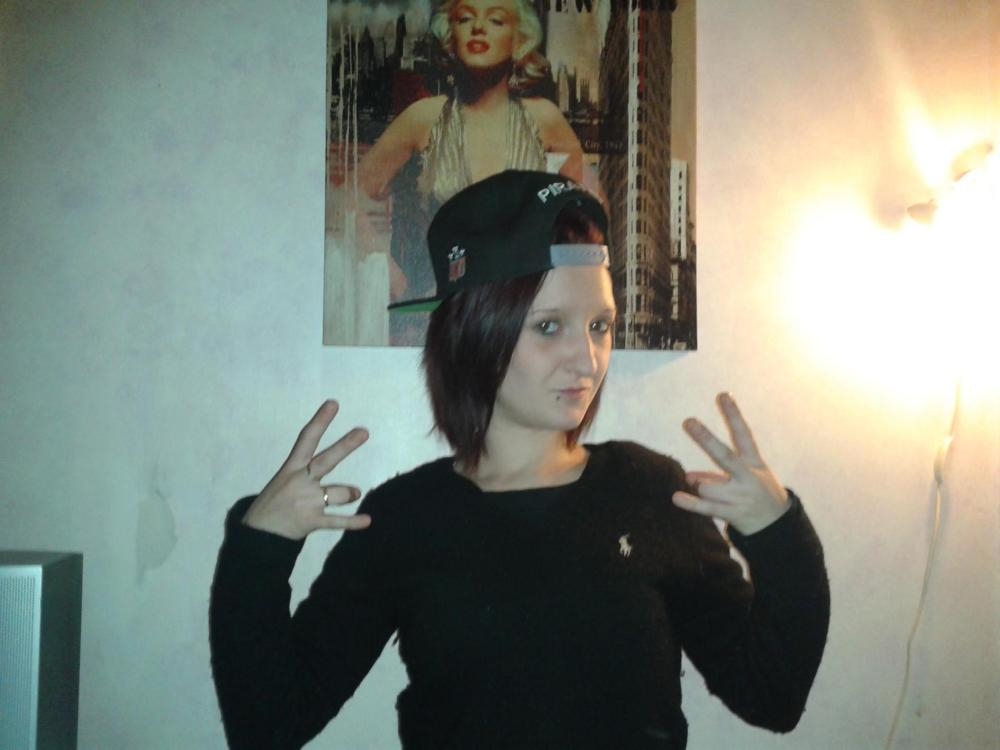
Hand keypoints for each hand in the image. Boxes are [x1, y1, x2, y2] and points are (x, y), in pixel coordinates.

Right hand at [242, 400, 371, 539]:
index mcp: (291, 468)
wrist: (258, 535)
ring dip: (349, 493)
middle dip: (346, 446)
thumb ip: (305, 473)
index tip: (333, 404)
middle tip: (364, 432)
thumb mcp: (282, 481)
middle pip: (326, 460)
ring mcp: (307, 501)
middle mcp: (300, 482)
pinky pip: (337, 521)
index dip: (320, 421)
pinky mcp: (312, 521)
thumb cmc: (272, 504)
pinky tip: (367, 520)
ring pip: (337, 493)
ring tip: (356, 492)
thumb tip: (328, 465)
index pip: (306, 439)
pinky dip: (353, 522)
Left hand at [672, 393, 789, 535]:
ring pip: (707, 486)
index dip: (733, 415)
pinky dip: (691, 503)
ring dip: (701, 487)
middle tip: (689, 421)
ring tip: (710, 492)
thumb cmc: (756, 492)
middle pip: (724, 455)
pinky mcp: (733, 514)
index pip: (743, 434)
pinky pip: (706, 508)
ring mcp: (740, 496)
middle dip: (706, 439)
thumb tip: (689, 476)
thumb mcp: (746, 476)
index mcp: (754, 462)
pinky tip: (676, 497)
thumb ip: (717, 472)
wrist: (777, 526)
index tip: (722, 395)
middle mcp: (748, 477)